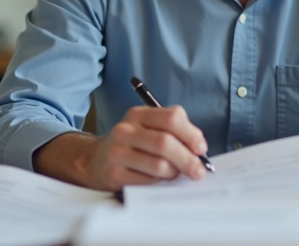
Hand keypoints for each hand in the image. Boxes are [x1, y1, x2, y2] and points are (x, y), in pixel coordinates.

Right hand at [82, 106, 207, 190]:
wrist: (96, 161)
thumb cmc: (133, 145)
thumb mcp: (149, 129)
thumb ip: (175, 132)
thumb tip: (199, 148)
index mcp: (139, 114)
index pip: (171, 118)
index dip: (191, 134)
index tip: (201, 148)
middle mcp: (125, 130)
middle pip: (165, 143)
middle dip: (188, 159)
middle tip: (198, 171)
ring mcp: (117, 152)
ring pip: (159, 165)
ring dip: (173, 173)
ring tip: (173, 174)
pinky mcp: (115, 174)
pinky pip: (148, 182)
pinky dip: (159, 183)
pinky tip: (157, 180)